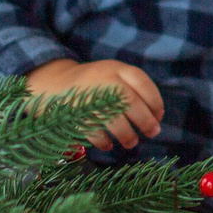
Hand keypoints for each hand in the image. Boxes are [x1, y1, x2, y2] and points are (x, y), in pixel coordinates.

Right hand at [26, 58, 163, 150]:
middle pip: (131, 102)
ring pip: (114, 119)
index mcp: (114, 68)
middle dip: (146, 121)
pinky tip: (108, 144)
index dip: (155, 100)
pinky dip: (104, 141)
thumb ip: (132, 88)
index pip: (141, 81)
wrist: (52, 83)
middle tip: (153, 132)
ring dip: (127, 134)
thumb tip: (156, 116)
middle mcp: (102, 79)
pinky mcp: (74, 112)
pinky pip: (94, 131)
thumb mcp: (112, 74)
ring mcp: (88, 96)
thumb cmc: (92, 84)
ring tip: (131, 142)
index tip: (159, 115)